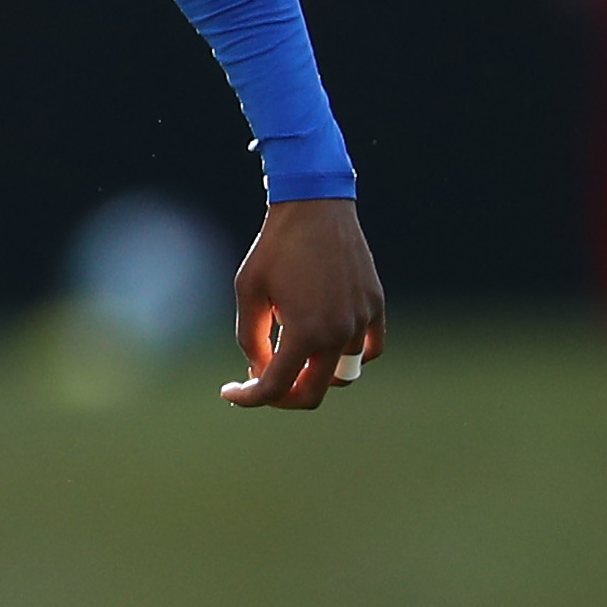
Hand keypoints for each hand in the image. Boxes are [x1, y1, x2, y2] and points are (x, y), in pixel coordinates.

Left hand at [224, 198, 386, 408]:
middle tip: (260, 383)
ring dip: (313, 372)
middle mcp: (339, 333)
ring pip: (340, 373)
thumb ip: (250, 338)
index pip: (277, 388)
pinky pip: (368, 349)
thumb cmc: (274, 248)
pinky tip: (322, 345)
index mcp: (305, 333)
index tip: (231, 391)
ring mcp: (362, 320)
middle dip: (282, 396)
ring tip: (288, 352)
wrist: (315, 208)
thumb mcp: (248, 293)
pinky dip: (347, 357)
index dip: (249, 398)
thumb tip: (261, 370)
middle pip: (312, 393)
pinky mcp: (375, 306)